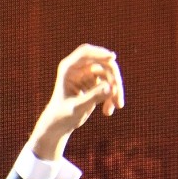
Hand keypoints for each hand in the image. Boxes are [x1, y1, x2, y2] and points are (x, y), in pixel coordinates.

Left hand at [28, 44, 123, 162]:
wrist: (59, 125)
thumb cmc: (62, 116)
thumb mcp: (77, 107)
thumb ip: (94, 96)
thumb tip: (111, 88)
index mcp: (68, 68)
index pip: (85, 53)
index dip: (99, 53)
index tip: (112, 57)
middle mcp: (78, 68)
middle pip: (102, 63)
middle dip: (113, 79)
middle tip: (118, 95)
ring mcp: (87, 75)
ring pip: (109, 75)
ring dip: (115, 90)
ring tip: (116, 108)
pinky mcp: (94, 84)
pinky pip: (109, 85)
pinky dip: (112, 97)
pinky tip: (108, 112)